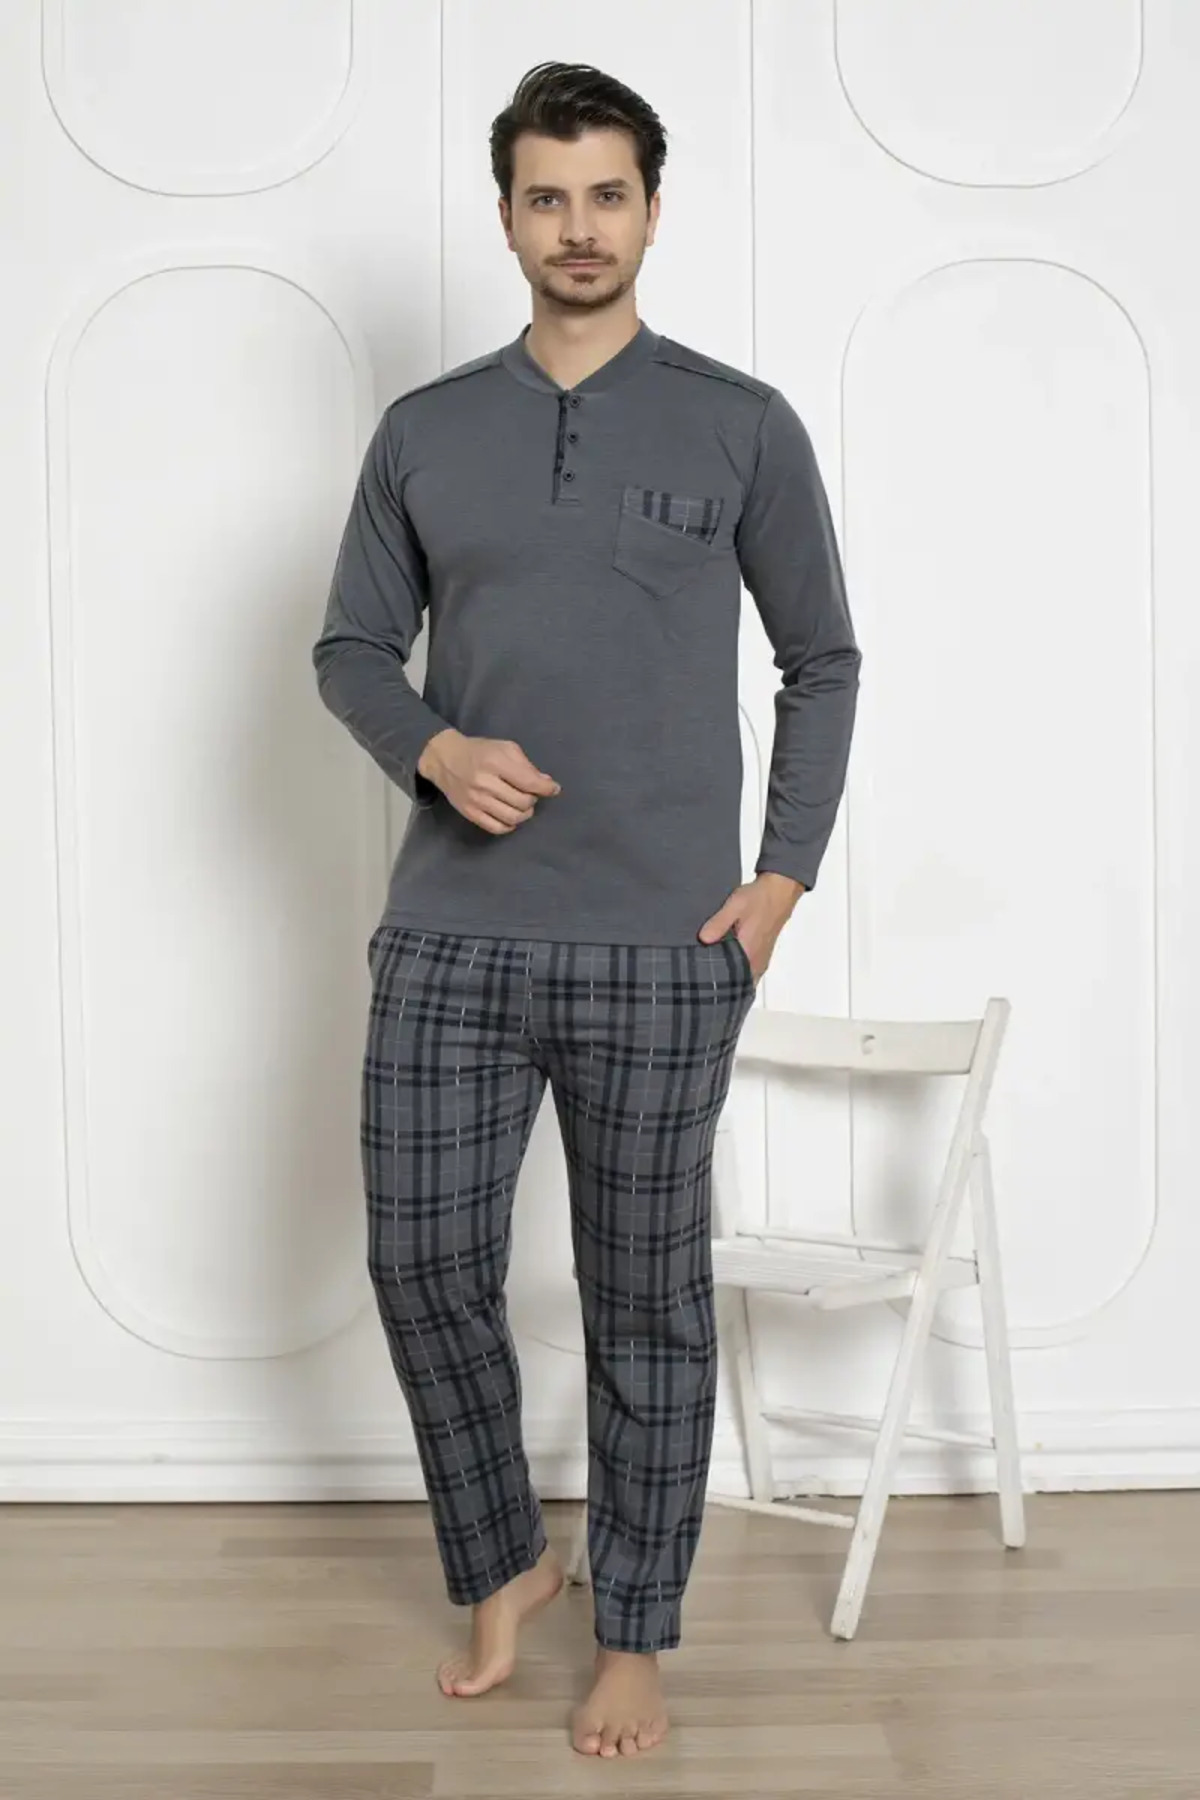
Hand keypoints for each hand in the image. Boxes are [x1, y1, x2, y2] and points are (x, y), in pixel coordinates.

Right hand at [418, 729, 560, 834]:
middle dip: (533, 799)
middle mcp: (485, 783)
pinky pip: (496, 828)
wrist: (445, 759)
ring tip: (522, 805)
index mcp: (496, 762)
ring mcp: (476, 800)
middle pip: (523, 803)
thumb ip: (526, 765)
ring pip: (512, 818)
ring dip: (524, 814)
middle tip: (530, 793)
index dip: (546, 789)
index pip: (529, 783)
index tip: (553, 789)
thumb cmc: (479, 751)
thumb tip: (546, 784)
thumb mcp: (504, 748)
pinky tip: (510, 816)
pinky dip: (509, 825)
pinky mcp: (469, 813)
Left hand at [697, 872, 805, 981]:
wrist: (780, 891)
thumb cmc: (760, 898)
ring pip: (743, 978)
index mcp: (749, 953)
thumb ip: (719, 923)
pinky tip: (725, 962)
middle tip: (702, 979)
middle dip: (721, 984)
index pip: (731, 982)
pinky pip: (748, 971)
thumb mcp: (735, 905)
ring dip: (729, 978)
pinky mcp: (761, 955)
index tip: (702, 984)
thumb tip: (703, 938)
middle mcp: (757, 961)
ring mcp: (760, 960)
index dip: (716, 985)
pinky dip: (737, 971)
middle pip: (737, 985)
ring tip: (710, 972)